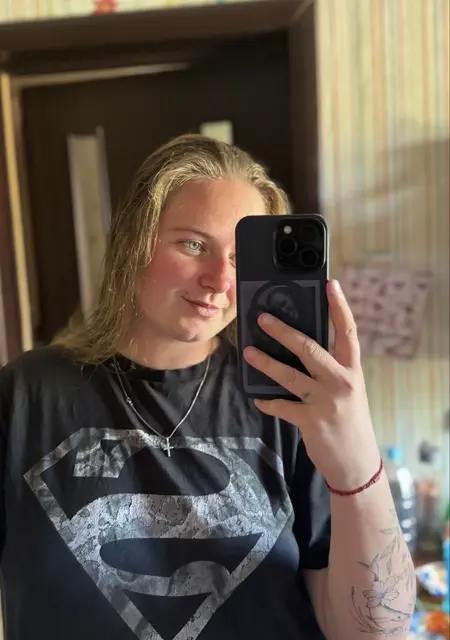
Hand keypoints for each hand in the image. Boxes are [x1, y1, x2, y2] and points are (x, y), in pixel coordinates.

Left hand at [243, 279, 380, 491]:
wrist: (358, 463)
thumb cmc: (351, 421)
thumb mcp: (348, 390)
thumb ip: (330, 370)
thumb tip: (299, 348)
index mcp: (352, 370)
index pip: (348, 332)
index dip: (340, 306)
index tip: (331, 284)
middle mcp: (341, 381)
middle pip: (310, 348)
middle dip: (284, 331)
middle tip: (263, 319)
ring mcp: (326, 402)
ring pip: (290, 375)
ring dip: (266, 363)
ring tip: (248, 352)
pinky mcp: (311, 421)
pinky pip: (282, 406)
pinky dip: (268, 401)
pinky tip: (258, 398)